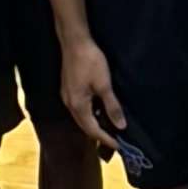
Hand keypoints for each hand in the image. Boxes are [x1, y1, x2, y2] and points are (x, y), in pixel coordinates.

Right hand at [59, 37, 128, 154]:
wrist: (74, 42)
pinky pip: (79, 108)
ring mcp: (67, 96)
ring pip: (81, 117)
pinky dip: (90, 114)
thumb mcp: (105, 85)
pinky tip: (99, 111)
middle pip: (84, 126)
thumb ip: (112, 107)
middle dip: (99, 134)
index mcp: (78, 106)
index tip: (119, 146)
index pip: (93, 129)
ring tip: (109, 128)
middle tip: (114, 140)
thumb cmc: (90, 62)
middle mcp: (69, 104)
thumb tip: (120, 126)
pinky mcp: (68, 89)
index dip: (106, 139)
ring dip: (94, 124)